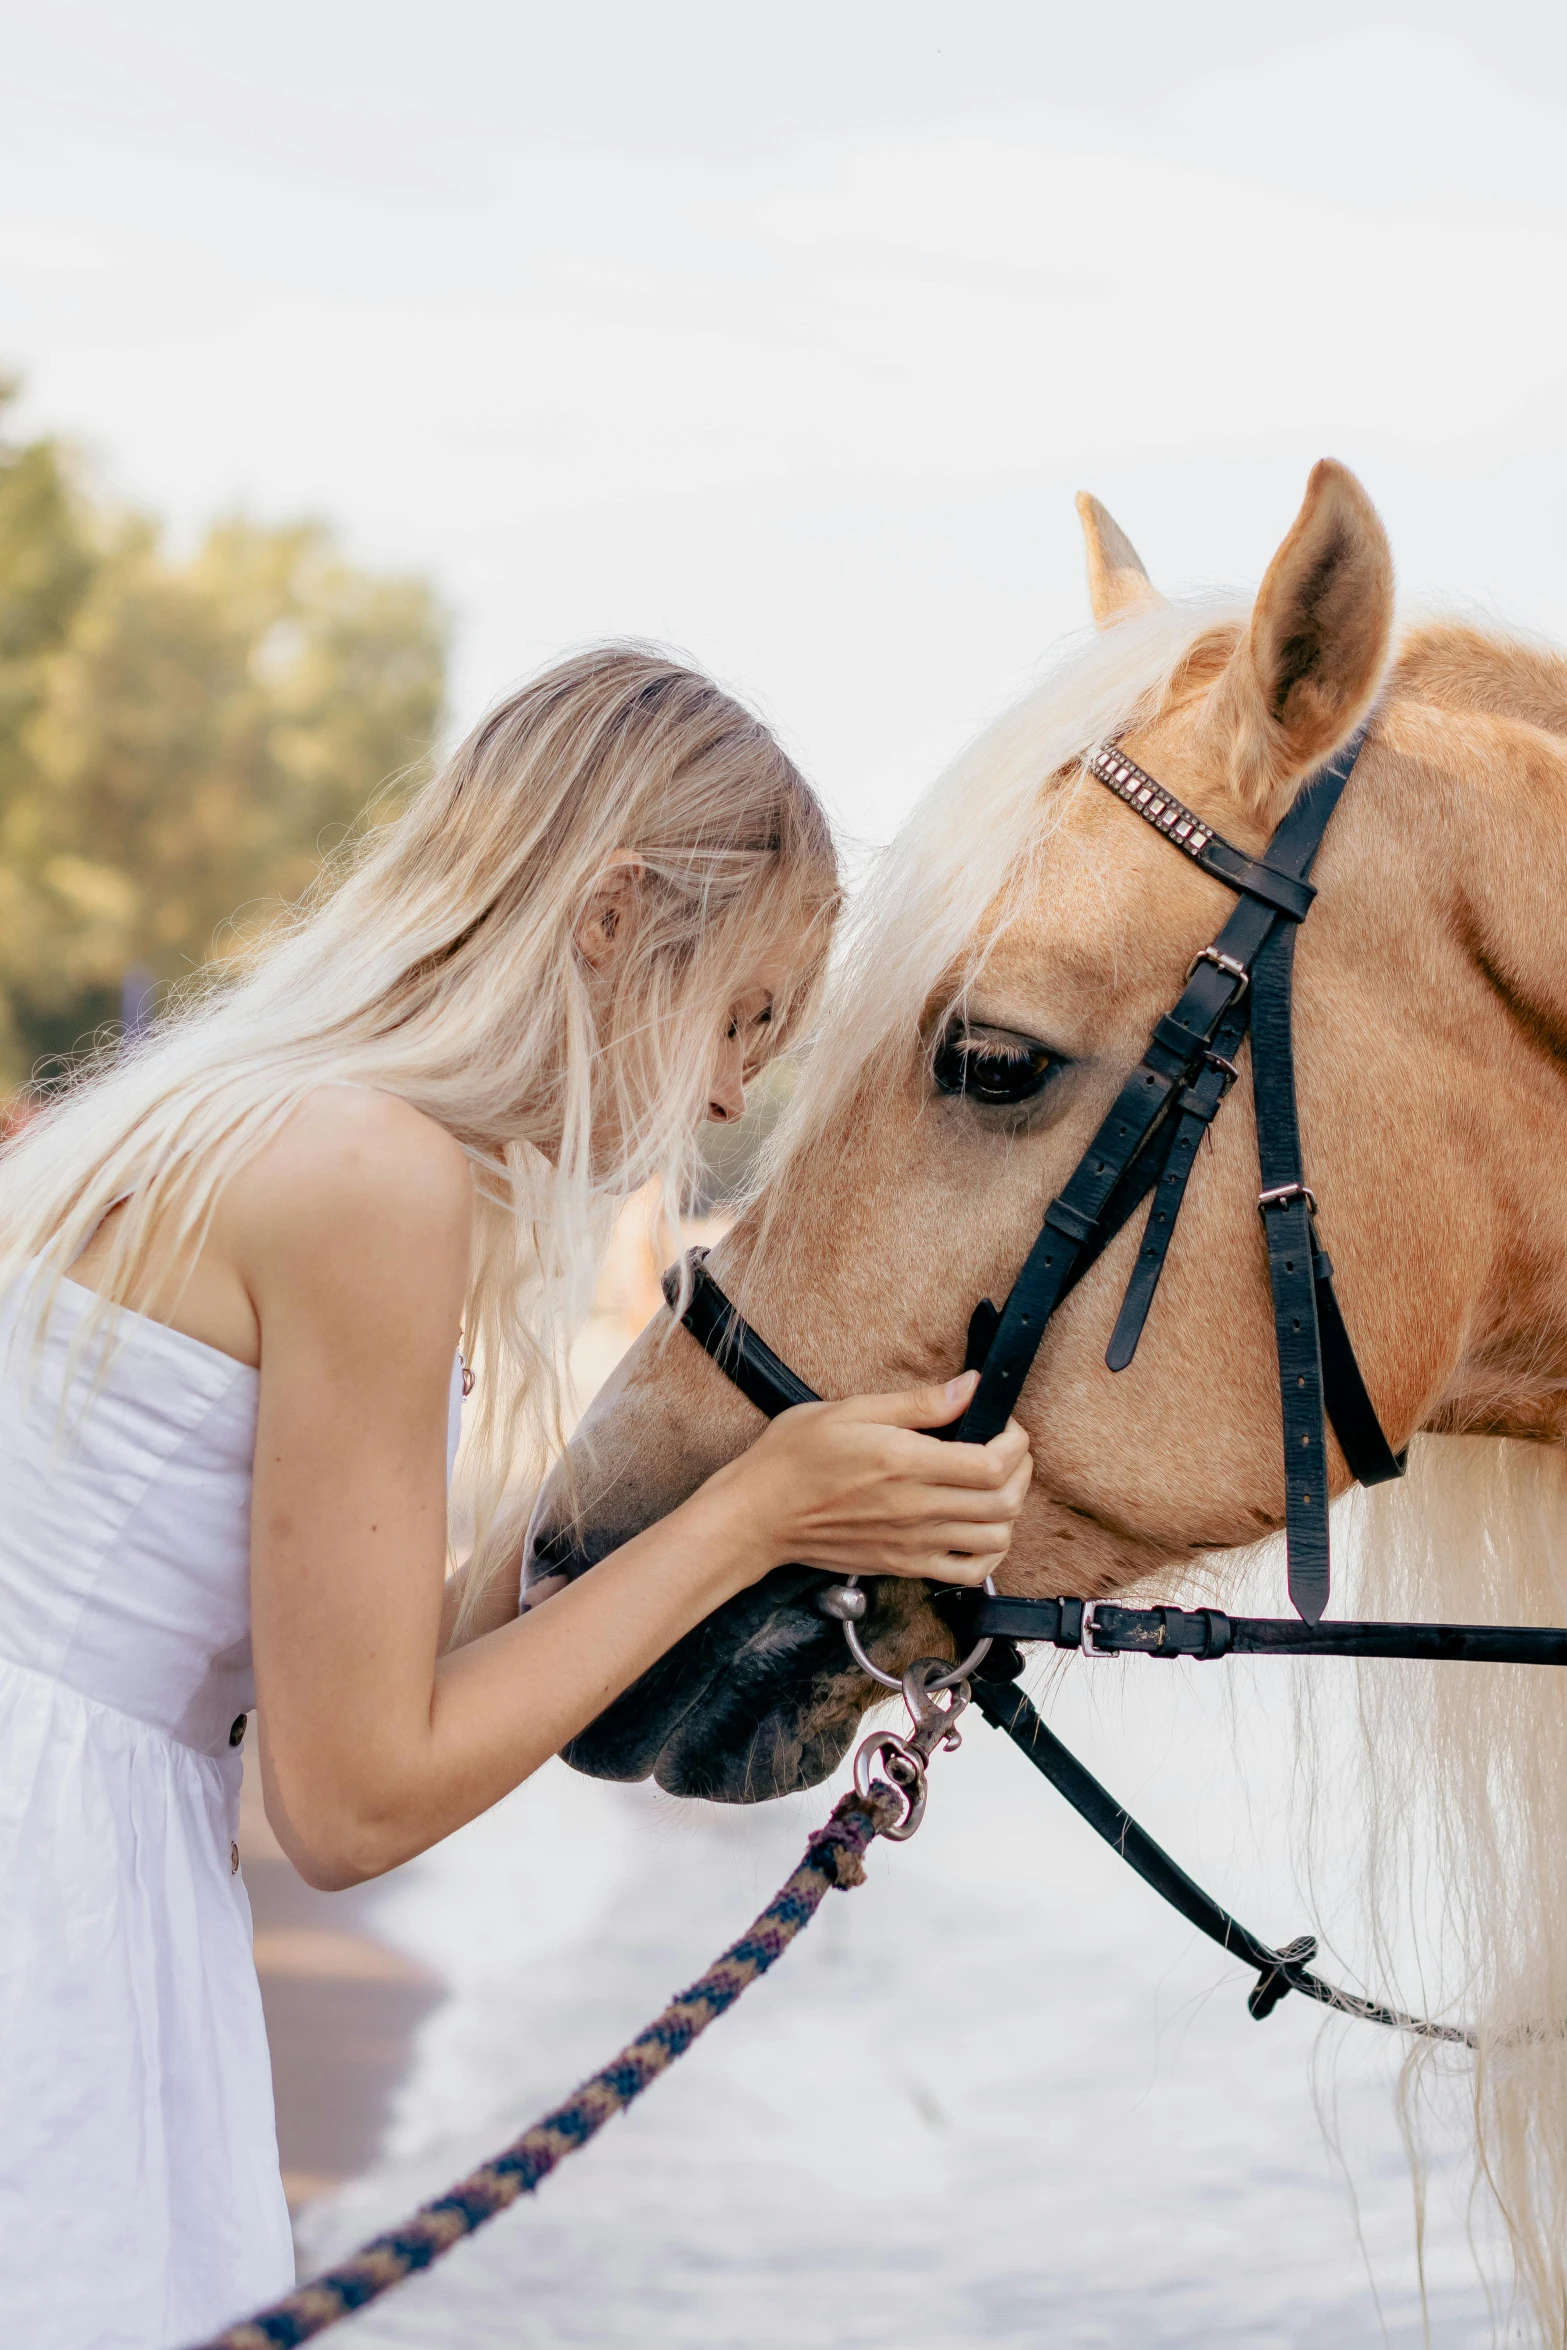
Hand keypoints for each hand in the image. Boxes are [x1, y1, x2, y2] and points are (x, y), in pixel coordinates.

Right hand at [717, 1369, 1031, 1587]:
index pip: (993, 1463)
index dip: (1015, 1442)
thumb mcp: (851, 1410)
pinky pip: (970, 1572)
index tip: (1005, 1424)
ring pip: (997, 1538)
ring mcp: (913, 1543)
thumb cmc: (794, 1458)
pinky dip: (990, 1551)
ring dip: (1010, 1508)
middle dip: (1021, 1469)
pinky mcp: (905, 1565)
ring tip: (993, 1483)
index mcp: (905, 1463)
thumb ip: (918, 1403)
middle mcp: (915, 1508)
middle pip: (1005, 1501)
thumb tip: (969, 1387)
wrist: (759, 1515)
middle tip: (1006, 1448)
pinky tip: (978, 1526)